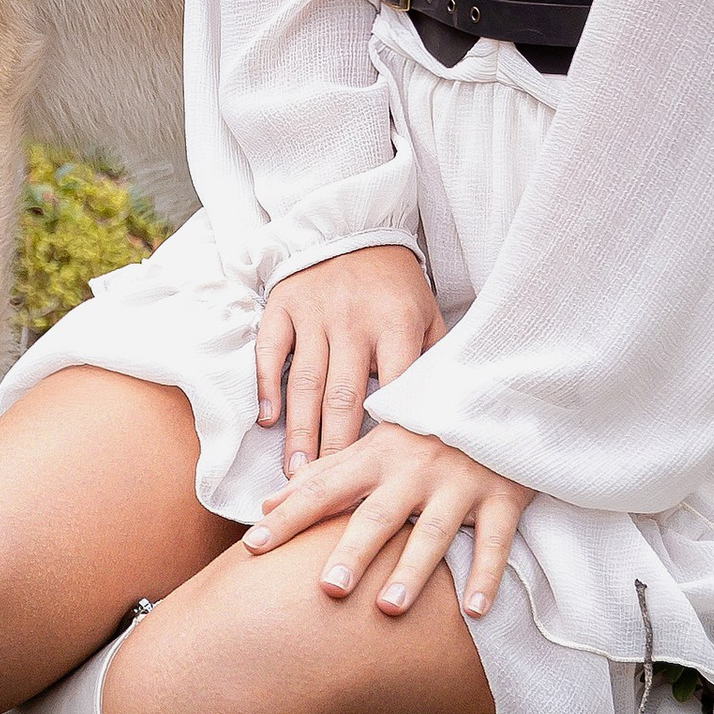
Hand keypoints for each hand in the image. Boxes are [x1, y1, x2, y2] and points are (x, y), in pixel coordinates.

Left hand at [243, 424, 529, 619]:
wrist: (500, 398)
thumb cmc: (425, 431)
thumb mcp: (374, 445)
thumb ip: (324, 476)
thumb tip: (268, 506)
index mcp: (377, 456)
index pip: (324, 489)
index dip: (290, 517)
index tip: (254, 546)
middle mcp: (414, 470)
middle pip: (379, 513)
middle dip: (354, 549)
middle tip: (328, 589)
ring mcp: (460, 483)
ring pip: (433, 530)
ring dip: (412, 570)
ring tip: (388, 608)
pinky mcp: (501, 496)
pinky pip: (495, 540)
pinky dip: (486, 574)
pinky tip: (473, 610)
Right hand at [254, 245, 441, 471]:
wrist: (352, 226)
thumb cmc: (396, 285)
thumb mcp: (428, 314)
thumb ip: (435, 361)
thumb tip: (447, 417)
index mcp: (396, 324)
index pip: (392, 388)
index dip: (384, 434)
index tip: (380, 474)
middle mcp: (353, 320)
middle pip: (342, 395)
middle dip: (334, 446)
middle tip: (325, 487)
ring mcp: (314, 313)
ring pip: (304, 382)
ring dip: (299, 430)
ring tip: (295, 472)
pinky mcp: (283, 305)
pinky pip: (270, 350)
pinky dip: (266, 385)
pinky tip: (268, 419)